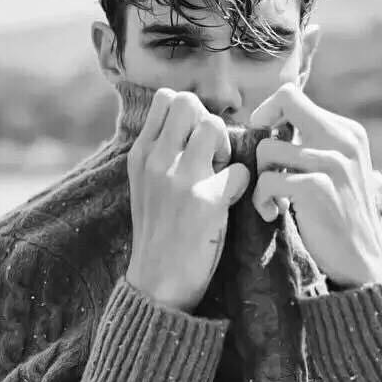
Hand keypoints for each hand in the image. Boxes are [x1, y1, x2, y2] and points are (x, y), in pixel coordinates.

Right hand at [126, 89, 249, 311]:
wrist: (156, 283)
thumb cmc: (157, 232)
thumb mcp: (145, 187)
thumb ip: (161, 155)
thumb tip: (192, 129)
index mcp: (141, 154)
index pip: (166, 98)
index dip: (189, 113)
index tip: (193, 141)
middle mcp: (156, 159)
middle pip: (189, 102)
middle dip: (207, 121)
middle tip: (211, 154)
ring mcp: (179, 178)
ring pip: (214, 125)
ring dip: (226, 148)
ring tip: (220, 175)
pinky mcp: (205, 201)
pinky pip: (238, 170)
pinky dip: (240, 184)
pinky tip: (230, 201)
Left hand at [250, 82, 381, 288]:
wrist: (362, 259)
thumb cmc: (337, 214)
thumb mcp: (334, 169)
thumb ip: (310, 143)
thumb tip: (268, 122)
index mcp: (346, 130)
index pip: (292, 95)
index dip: (269, 114)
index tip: (268, 146)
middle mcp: (344, 138)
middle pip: (283, 101)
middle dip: (262, 135)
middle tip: (266, 168)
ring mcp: (333, 161)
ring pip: (267, 149)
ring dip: (260, 179)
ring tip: (274, 201)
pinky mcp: (318, 187)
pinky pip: (267, 181)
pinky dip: (261, 200)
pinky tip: (274, 214)